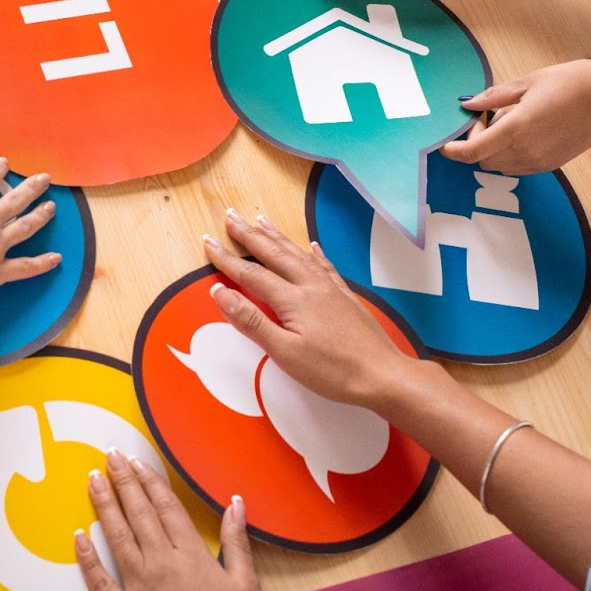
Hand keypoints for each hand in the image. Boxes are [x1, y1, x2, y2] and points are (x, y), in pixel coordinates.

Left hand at [77, 449, 255, 590]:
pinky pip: (100, 581)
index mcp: (190, 555)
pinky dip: (87, 558)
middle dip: (123, 481)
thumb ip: (237, 541)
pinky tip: (78, 537)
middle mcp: (160, 564)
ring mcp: (138, 584)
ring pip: (117, 536)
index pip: (166, 507)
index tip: (138, 461)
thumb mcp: (244, 584)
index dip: (150, 481)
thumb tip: (236, 503)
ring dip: (104, 506)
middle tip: (110, 456)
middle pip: (139, 513)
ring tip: (92, 480)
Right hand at [202, 212, 414, 408]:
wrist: (382, 375)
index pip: (251, 274)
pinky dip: (313, 253)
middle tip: (230, 216)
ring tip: (260, 220)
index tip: (208, 242)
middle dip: (249, 235)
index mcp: (293, 299)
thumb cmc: (333, 371)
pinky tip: (311, 246)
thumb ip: (252, 321)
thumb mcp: (285, 353)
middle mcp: (311, 286)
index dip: (226, 259)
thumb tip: (221, 293)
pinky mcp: (345, 297)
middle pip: (274, 254)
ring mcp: (330, 289)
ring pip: (297, 254)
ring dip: (276, 237)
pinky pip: (324, 265)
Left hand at [443, 59, 590, 173]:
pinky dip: (510, 155)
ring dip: (493, 151)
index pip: (472, 152)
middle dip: (476, 144)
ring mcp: (540, 161)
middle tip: (487, 118)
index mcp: (516, 129)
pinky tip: (522, 133)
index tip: (446, 143)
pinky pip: (519, 167)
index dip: (454, 150)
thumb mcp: (527, 82)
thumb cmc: (571, 83)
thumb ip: (494, 97)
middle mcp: (525, 151)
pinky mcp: (552, 164)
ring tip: (508, 122)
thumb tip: (469, 104)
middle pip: (483, 161)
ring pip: (500, 167)